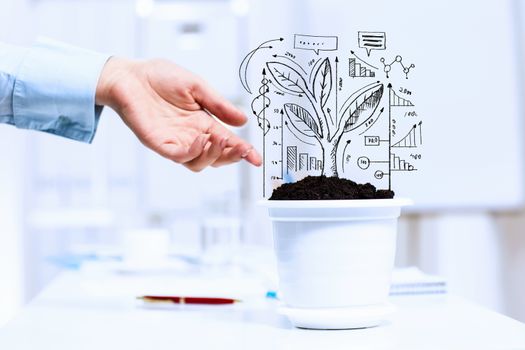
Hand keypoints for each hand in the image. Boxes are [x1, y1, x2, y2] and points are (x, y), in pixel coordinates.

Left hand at [95, 57, 261, 171]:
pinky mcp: (158, 143)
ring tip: (219, 139)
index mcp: (203, 123)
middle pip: (216, 158)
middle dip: (231, 156)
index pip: (228, 143)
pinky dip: (191, 153)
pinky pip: (178, 156)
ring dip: (212, 155)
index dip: (244, 152)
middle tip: (239, 147)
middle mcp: (191, 136)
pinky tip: (200, 141)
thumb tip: (243, 120)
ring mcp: (175, 141)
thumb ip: (219, 105)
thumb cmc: (160, 77)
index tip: (256, 158)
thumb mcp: (197, 87)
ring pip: (198, 163)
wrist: (130, 75)